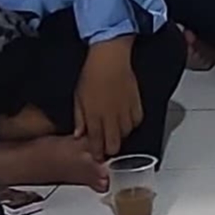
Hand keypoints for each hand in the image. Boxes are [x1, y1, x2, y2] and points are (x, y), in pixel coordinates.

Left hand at [72, 36, 142, 175]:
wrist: (110, 58)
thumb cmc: (91, 74)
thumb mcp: (78, 97)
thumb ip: (79, 118)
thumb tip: (79, 134)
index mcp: (94, 117)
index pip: (96, 142)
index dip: (97, 152)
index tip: (97, 156)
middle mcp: (111, 117)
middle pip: (114, 143)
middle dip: (110, 149)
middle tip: (107, 149)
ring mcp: (125, 111)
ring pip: (126, 134)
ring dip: (120, 137)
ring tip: (116, 134)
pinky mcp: (136, 103)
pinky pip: (136, 121)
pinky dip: (132, 125)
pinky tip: (126, 122)